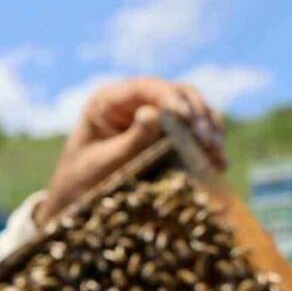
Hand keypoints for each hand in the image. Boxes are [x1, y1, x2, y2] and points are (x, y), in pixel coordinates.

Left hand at [37, 77, 225, 225]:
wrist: (74, 203)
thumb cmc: (79, 182)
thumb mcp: (102, 164)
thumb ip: (129, 140)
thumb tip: (152, 112)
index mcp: (107, 101)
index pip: (146, 87)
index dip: (170, 98)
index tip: (186, 119)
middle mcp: (132, 102)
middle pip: (177, 93)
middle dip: (197, 115)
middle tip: (208, 141)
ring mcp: (152, 116)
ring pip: (192, 110)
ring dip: (209, 130)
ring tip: (217, 155)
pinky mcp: (165, 135)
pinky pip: (194, 132)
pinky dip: (207, 144)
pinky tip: (217, 163)